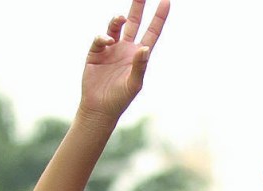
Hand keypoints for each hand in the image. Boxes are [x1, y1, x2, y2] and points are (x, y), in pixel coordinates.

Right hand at [79, 0, 169, 122]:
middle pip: (134, 22)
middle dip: (138, 6)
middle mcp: (126, 48)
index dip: (159, 17)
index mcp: (139, 55)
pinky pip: (100, 39)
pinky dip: (103, 37)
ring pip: (115, 27)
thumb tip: (145, 48)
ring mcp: (110, 49)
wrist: (100, 108)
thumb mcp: (134, 84)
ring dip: (117, 20)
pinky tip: (106, 41)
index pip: (152, 32)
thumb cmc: (120, 99)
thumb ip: (140, 66)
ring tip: (120, 19)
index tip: (166, 1)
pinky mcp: (96, 52)